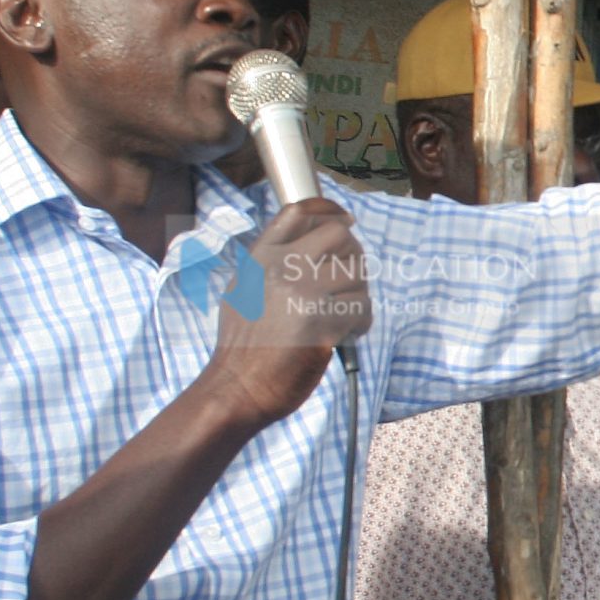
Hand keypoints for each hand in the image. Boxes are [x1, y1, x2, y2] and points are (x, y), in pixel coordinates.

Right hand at [200, 199, 371, 429]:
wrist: (236, 388)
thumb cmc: (243, 345)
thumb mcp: (243, 289)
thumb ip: (271, 262)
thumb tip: (307, 239)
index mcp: (260, 258)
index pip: (299, 211)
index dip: (330, 212)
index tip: (345, 220)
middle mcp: (280, 267)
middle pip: (340, 235)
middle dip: (353, 257)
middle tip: (346, 282)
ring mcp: (301, 292)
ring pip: (358, 272)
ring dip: (358, 295)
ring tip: (342, 315)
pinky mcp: (322, 320)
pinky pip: (362, 307)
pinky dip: (360, 322)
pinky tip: (344, 334)